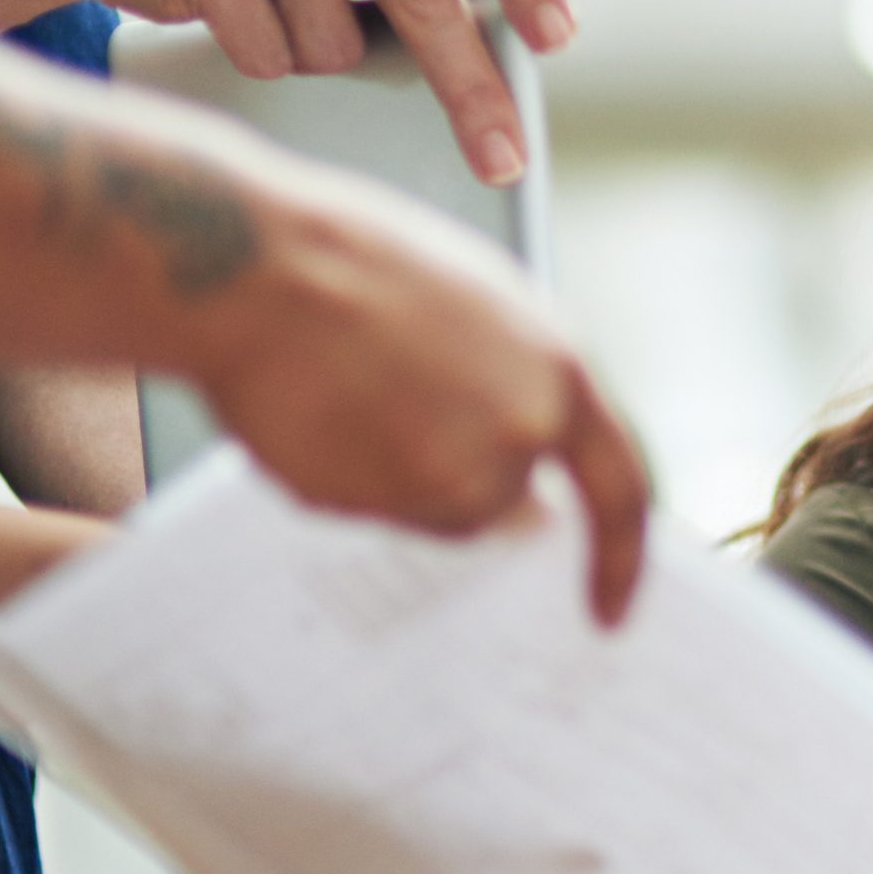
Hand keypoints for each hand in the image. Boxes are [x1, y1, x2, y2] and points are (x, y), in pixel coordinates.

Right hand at [0, 0, 576, 184]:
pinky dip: (261, 62)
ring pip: (336, 48)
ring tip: (281, 13)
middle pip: (426, 1)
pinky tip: (233, 21)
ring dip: (318, 58)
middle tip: (502, 161)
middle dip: (470, 93)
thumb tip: (509, 34)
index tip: (555, 39)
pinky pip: (268, 57)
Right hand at [183, 150, 649, 620]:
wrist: (253, 266)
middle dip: (453, 468)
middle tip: (395, 401)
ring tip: (351, 389)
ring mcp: (449, 474)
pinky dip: (345, 479)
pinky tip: (318, 411)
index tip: (609, 611)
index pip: (619, 492)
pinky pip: (367, 511)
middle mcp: (519, 435)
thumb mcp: (482, 308)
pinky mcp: (377, 503)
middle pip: (499, 501)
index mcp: (559, 375)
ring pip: (429, 509)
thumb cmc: (358, 262)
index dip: (618, 558)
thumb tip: (528, 470)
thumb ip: (522, 390)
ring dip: (395, 473)